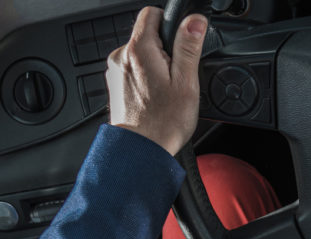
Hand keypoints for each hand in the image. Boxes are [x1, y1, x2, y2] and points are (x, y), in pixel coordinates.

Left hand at [106, 6, 206, 156]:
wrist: (141, 152)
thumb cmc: (163, 125)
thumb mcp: (185, 83)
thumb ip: (188, 47)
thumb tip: (194, 21)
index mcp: (140, 50)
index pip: (152, 13)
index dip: (169, 24)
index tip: (179, 44)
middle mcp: (122, 57)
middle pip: (146, 36)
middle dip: (163, 50)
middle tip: (174, 77)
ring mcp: (116, 72)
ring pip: (140, 55)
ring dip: (153, 66)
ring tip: (164, 92)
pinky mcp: (116, 86)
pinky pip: (133, 72)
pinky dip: (144, 80)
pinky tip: (153, 99)